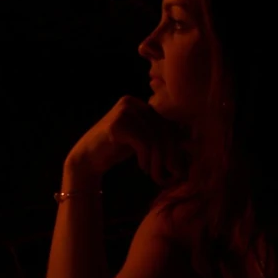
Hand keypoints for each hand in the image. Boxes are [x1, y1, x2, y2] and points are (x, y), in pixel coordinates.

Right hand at [65, 96, 185, 185]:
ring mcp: (123, 111)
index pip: (165, 122)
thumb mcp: (141, 139)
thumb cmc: (114, 150)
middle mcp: (131, 102)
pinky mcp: (118, 124)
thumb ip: (158, 135)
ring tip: (155, 175)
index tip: (177, 166)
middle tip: (172, 174)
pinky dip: (146, 159)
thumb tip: (191, 142)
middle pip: (162, 129)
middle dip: (169, 154)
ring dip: (158, 161)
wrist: (86, 159)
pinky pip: (144, 143)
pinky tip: (142, 169)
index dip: (175, 144)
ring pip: (155, 138)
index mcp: (138, 103)